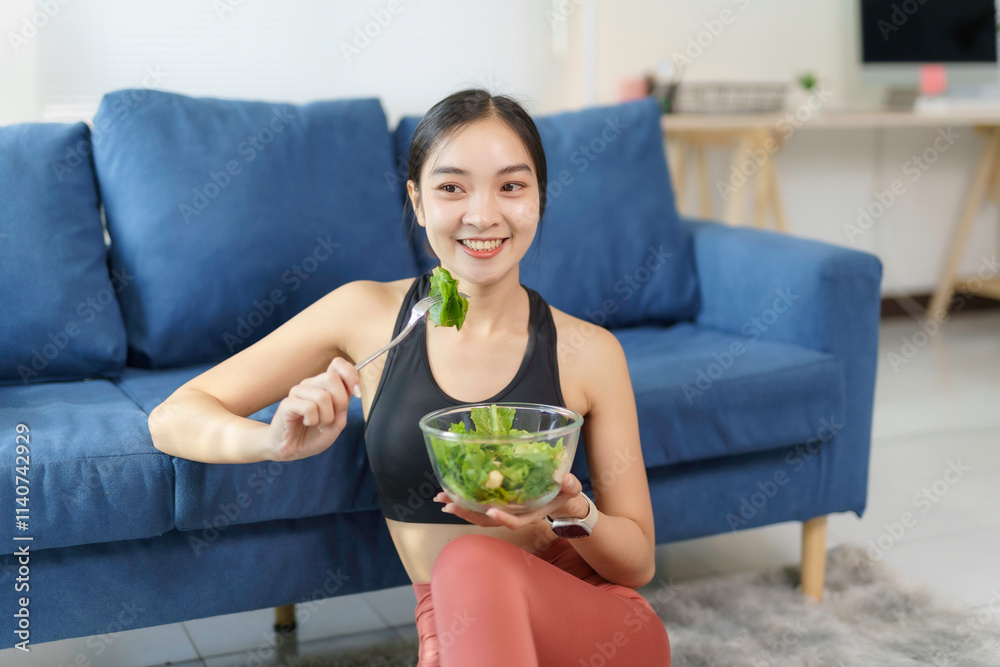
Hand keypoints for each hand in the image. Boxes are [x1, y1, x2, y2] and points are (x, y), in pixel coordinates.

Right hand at [265, 357, 360, 461]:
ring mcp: (298, 392)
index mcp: (325, 385)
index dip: (351, 375)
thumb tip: (352, 392)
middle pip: (332, 378)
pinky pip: (309, 407)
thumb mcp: (337, 423)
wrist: (293, 449)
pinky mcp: (287, 403)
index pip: (338, 364)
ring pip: (323, 396)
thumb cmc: (315, 435)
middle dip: (340, 402)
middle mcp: (311, 384)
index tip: (357, 393)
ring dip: (327, 417)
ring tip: (320, 424)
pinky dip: (314, 420)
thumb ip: (345, 407)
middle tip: (334, 418)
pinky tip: (308, 423)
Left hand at [433, 472, 585, 530]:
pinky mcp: (501, 503)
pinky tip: (451, 494)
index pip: (516, 520)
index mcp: (531, 514)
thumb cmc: (566, 493)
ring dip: (461, 508)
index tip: (491, 512)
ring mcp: (506, 510)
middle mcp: (514, 514)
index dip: (504, 518)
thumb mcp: (571, 488)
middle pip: (488, 520)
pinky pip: (480, 506)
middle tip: (448, 505)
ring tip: (441, 500)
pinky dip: (465, 501)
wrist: (561, 499)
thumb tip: (565, 478)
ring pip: (480, 515)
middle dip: (468, 513)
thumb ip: (570, 485)